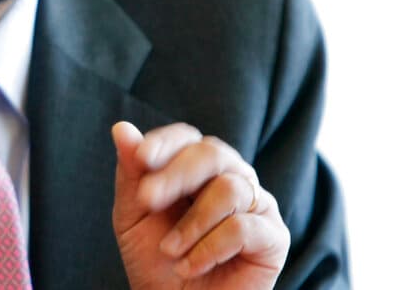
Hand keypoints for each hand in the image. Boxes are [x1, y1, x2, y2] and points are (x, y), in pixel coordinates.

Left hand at [111, 122, 288, 289]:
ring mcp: (256, 204)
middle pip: (211, 153)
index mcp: (197, 167)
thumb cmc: (156, 260)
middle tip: (148, 201)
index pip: (187, 138)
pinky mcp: (274, 236)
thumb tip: (121, 129)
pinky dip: (210, 248)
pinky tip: (191, 266)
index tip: (140, 157)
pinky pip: (243, 226)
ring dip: (191, 223)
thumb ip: (131, 172)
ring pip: (229, 188)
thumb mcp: (134, 215)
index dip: (164, 143)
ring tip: (171, 250)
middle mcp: (231, 177)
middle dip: (175, 175)